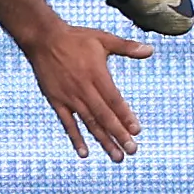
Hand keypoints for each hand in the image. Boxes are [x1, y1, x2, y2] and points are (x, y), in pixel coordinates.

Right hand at [22, 19, 151, 160]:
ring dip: (103, 140)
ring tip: (116, 156)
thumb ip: (126, 47)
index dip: (126, 116)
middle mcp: (84, 89)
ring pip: (89, 123)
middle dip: (119, 134)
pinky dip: (76, 138)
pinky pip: (67, 123)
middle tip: (132, 150)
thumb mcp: (103, 38)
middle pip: (104, 116)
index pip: (114, 100)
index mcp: (97, 75)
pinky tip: (85, 152)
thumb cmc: (75, 37)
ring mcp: (70, 97)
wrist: (43, 38)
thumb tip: (150, 50)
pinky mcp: (57, 101)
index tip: (137, 131)